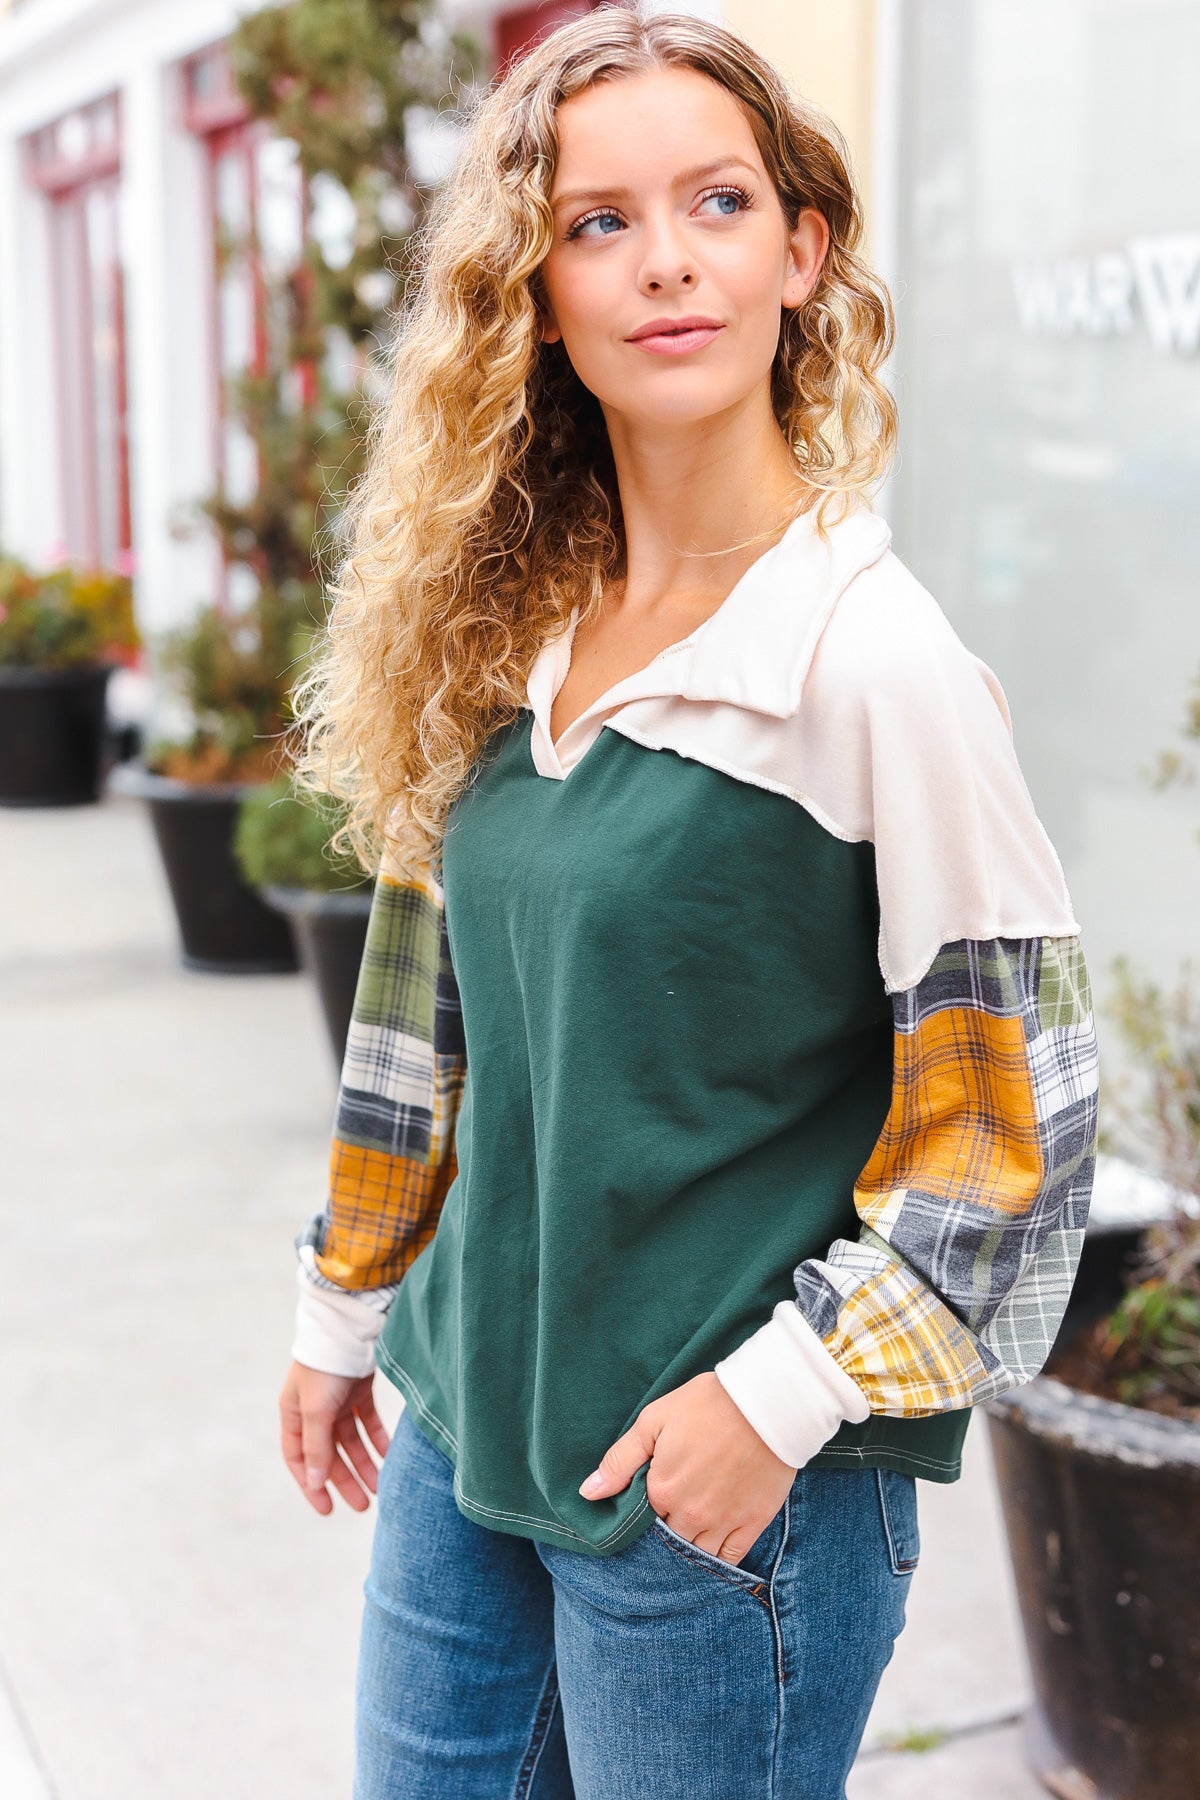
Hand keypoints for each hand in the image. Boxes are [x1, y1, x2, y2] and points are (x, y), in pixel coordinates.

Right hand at [278, 1360, 390, 1515]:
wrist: (350, 1327)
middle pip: (329, 1454)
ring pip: (351, 1441)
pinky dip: (378, 1440)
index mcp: (294, 1413)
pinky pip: (368, 1423)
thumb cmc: (325, 1367)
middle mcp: (313, 1409)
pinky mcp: (359, 1390)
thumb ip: (316, 1447)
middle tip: (364, 1505)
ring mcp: (337, 1400)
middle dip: (345, 1479)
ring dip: (365, 1463)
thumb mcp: (317, 1409)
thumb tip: (314, 1482)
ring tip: (381, 1487)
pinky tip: (390, 1457)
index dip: (311, 1485)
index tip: (328, 1509)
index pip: (299, 1458)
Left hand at [578, 1372, 796, 1565]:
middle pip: (669, 1539)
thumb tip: (588, 1493)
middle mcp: (690, 1514)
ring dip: (690, 1547)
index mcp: (662, 1491)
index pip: (642, 1520)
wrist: (766, 1402)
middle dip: (667, 1531)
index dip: (646, 1510)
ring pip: (697, 1553)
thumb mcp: (654, 1421)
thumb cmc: (707, 1404)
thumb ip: (620, 1461)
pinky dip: (719, 1560)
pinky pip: (730, 1559)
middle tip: (675, 1511)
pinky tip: (714, 1549)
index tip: (654, 1497)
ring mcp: (723, 1522)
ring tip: (693, 1528)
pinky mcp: (753, 1523)